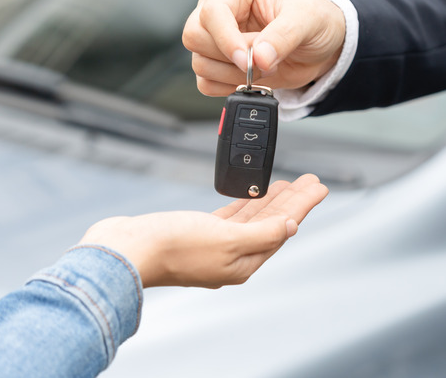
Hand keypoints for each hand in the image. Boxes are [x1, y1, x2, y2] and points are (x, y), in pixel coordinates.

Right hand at [79, 174, 328, 288]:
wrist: (126, 249)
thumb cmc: (174, 245)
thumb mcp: (227, 239)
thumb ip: (262, 233)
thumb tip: (291, 227)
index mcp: (243, 264)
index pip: (281, 230)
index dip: (302, 207)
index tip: (319, 187)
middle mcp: (232, 257)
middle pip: (271, 223)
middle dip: (293, 201)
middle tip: (311, 181)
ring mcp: (214, 246)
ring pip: (252, 219)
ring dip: (272, 200)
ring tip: (290, 183)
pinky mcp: (196, 233)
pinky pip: (231, 217)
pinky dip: (245, 204)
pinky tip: (254, 195)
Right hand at [182, 0, 345, 95]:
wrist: (321, 46)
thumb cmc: (314, 20)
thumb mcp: (308, 20)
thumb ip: (283, 36)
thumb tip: (258, 57)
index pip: (211, 12)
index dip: (227, 40)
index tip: (249, 59)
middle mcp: (220, 11)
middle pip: (194, 37)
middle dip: (230, 57)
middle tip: (263, 60)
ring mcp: (216, 39)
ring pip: (199, 63)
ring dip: (234, 74)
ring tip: (265, 67)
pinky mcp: (219, 64)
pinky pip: (206, 83)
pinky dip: (229, 87)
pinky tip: (253, 79)